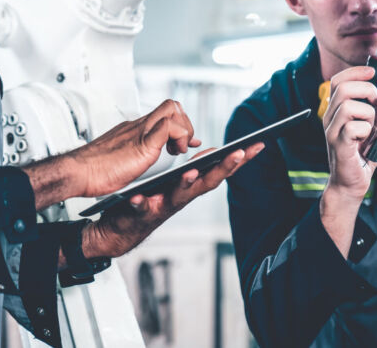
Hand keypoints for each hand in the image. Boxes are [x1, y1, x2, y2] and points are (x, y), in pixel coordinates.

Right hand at [69, 99, 201, 197]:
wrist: (77, 172)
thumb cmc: (92, 171)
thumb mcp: (117, 158)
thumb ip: (129, 155)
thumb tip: (134, 160)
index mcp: (133, 130)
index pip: (162, 113)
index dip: (179, 124)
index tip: (184, 142)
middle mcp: (137, 126)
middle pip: (171, 105)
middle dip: (184, 124)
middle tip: (180, 146)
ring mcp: (140, 132)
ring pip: (173, 109)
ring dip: (183, 129)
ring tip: (177, 149)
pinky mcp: (143, 142)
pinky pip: (169, 126)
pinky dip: (179, 137)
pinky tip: (173, 153)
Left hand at [82, 144, 263, 257]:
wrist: (119, 231)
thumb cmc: (149, 204)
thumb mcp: (174, 187)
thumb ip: (191, 173)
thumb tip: (209, 153)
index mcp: (189, 187)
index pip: (218, 170)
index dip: (239, 159)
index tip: (257, 144)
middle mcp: (180, 198)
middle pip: (207, 182)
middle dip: (225, 168)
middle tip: (239, 153)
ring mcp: (163, 207)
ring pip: (179, 195)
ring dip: (186, 184)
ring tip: (192, 171)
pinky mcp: (141, 214)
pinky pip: (142, 208)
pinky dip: (142, 203)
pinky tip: (138, 197)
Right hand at [321, 66, 376, 203]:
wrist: (351, 183)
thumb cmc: (361, 153)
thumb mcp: (370, 123)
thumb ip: (373, 104)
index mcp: (335, 110)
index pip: (337, 80)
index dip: (355, 72)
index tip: (372, 72)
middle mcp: (329, 118)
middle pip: (343, 88)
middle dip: (366, 91)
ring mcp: (332, 131)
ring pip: (349, 106)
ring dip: (368, 113)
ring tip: (372, 125)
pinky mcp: (339, 146)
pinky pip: (353, 128)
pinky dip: (367, 131)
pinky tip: (368, 139)